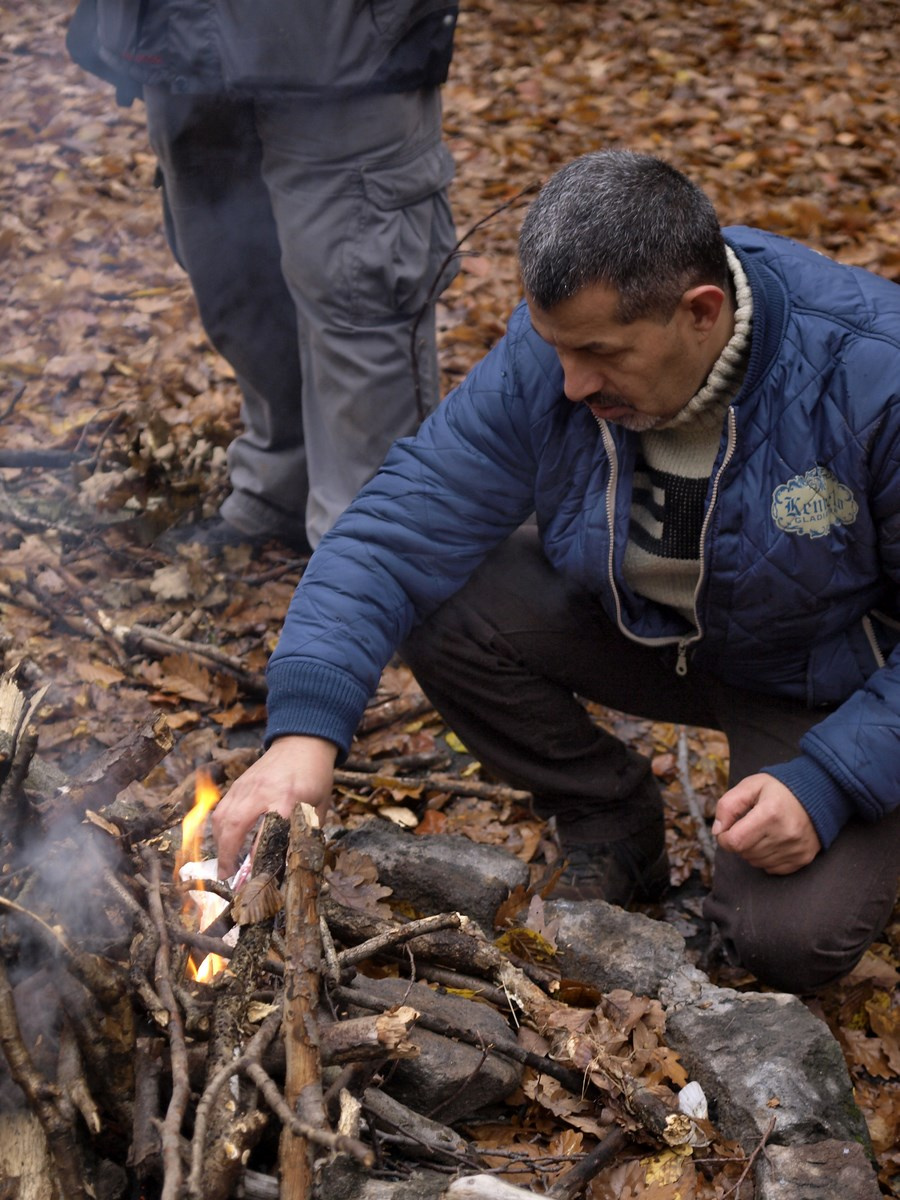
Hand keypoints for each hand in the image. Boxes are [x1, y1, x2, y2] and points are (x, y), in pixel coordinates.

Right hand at [211, 735, 337, 877]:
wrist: (303, 742)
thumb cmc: (315, 776)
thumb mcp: (319, 806)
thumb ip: (306, 833)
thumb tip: (296, 862)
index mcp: (287, 797)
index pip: (267, 830)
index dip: (258, 855)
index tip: (254, 877)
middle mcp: (261, 791)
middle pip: (235, 824)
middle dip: (227, 854)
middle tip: (227, 876)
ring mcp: (246, 785)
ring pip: (223, 817)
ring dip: (220, 844)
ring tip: (225, 865)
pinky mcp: (239, 784)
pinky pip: (222, 808)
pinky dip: (220, 829)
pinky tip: (225, 843)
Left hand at [711, 773, 820, 874]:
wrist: (818, 794)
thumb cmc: (780, 789)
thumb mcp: (750, 786)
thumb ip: (728, 805)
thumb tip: (717, 831)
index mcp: (770, 813)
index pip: (735, 841)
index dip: (724, 838)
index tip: (726, 829)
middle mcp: (785, 834)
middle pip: (744, 853)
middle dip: (739, 841)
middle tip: (748, 825)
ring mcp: (796, 849)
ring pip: (756, 862)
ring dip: (752, 850)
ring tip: (762, 831)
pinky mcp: (803, 858)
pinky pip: (772, 868)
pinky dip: (766, 858)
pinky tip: (773, 841)